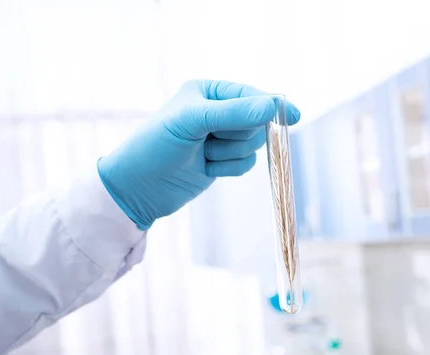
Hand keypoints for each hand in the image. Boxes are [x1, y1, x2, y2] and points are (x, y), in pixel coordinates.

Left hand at [97, 80, 300, 229]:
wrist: (137, 188)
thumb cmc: (156, 146)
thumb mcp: (193, 122)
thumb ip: (234, 113)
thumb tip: (273, 106)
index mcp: (209, 91)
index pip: (251, 95)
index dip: (270, 106)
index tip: (293, 116)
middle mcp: (217, 111)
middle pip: (256, 122)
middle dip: (237, 135)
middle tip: (211, 140)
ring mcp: (220, 138)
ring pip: (254, 145)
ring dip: (230, 154)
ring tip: (203, 156)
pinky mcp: (222, 161)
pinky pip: (246, 163)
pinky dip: (229, 169)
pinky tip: (207, 169)